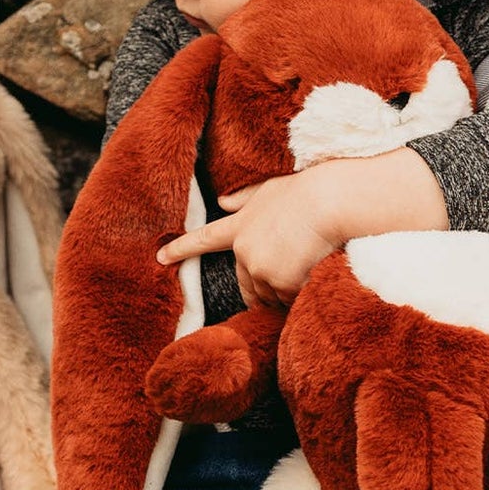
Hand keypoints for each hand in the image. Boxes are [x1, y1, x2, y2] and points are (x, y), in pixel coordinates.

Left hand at [156, 151, 447, 306]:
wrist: (329, 202)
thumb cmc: (308, 191)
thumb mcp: (271, 188)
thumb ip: (245, 199)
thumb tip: (223, 200)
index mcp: (240, 225)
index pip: (204, 239)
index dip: (181, 248)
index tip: (160, 257)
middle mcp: (244, 250)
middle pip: (248, 283)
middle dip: (265, 284)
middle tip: (291, 269)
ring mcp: (258, 268)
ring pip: (270, 295)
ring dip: (285, 290)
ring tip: (306, 264)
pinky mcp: (276, 282)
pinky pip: (287, 301)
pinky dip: (299, 295)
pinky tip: (312, 273)